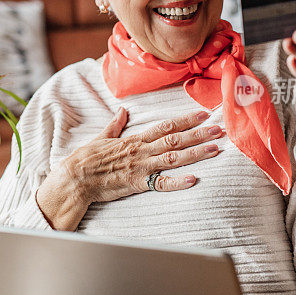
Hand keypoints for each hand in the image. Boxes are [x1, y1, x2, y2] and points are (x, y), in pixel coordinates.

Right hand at [36, 108, 222, 229]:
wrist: (76, 178)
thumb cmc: (87, 158)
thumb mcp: (102, 137)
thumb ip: (115, 124)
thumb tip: (123, 110)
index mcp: (134, 139)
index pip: (165, 126)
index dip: (185, 120)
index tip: (203, 114)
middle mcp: (141, 151)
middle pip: (175, 139)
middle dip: (199, 133)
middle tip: (219, 129)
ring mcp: (141, 167)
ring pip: (173, 157)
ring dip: (196, 153)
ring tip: (216, 149)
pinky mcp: (137, 183)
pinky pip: (161, 183)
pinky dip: (178, 182)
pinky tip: (195, 179)